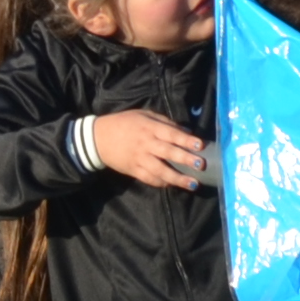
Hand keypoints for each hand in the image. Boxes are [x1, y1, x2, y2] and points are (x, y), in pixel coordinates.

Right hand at [84, 108, 207, 188]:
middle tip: (201, 165)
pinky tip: (173, 185)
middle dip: (185, 159)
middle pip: (168, 152)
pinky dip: (162, 183)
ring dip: (178, 178)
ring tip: (193, 184)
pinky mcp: (133, 170)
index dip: (186, 140)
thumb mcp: (144, 115)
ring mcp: (139, 158)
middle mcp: (146, 143)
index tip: (200, 145)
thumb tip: (186, 132)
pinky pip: (149, 178)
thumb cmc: (124, 123)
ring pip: (161, 170)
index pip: (171, 134)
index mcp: (149, 127)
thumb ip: (165, 122)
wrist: (98, 138)